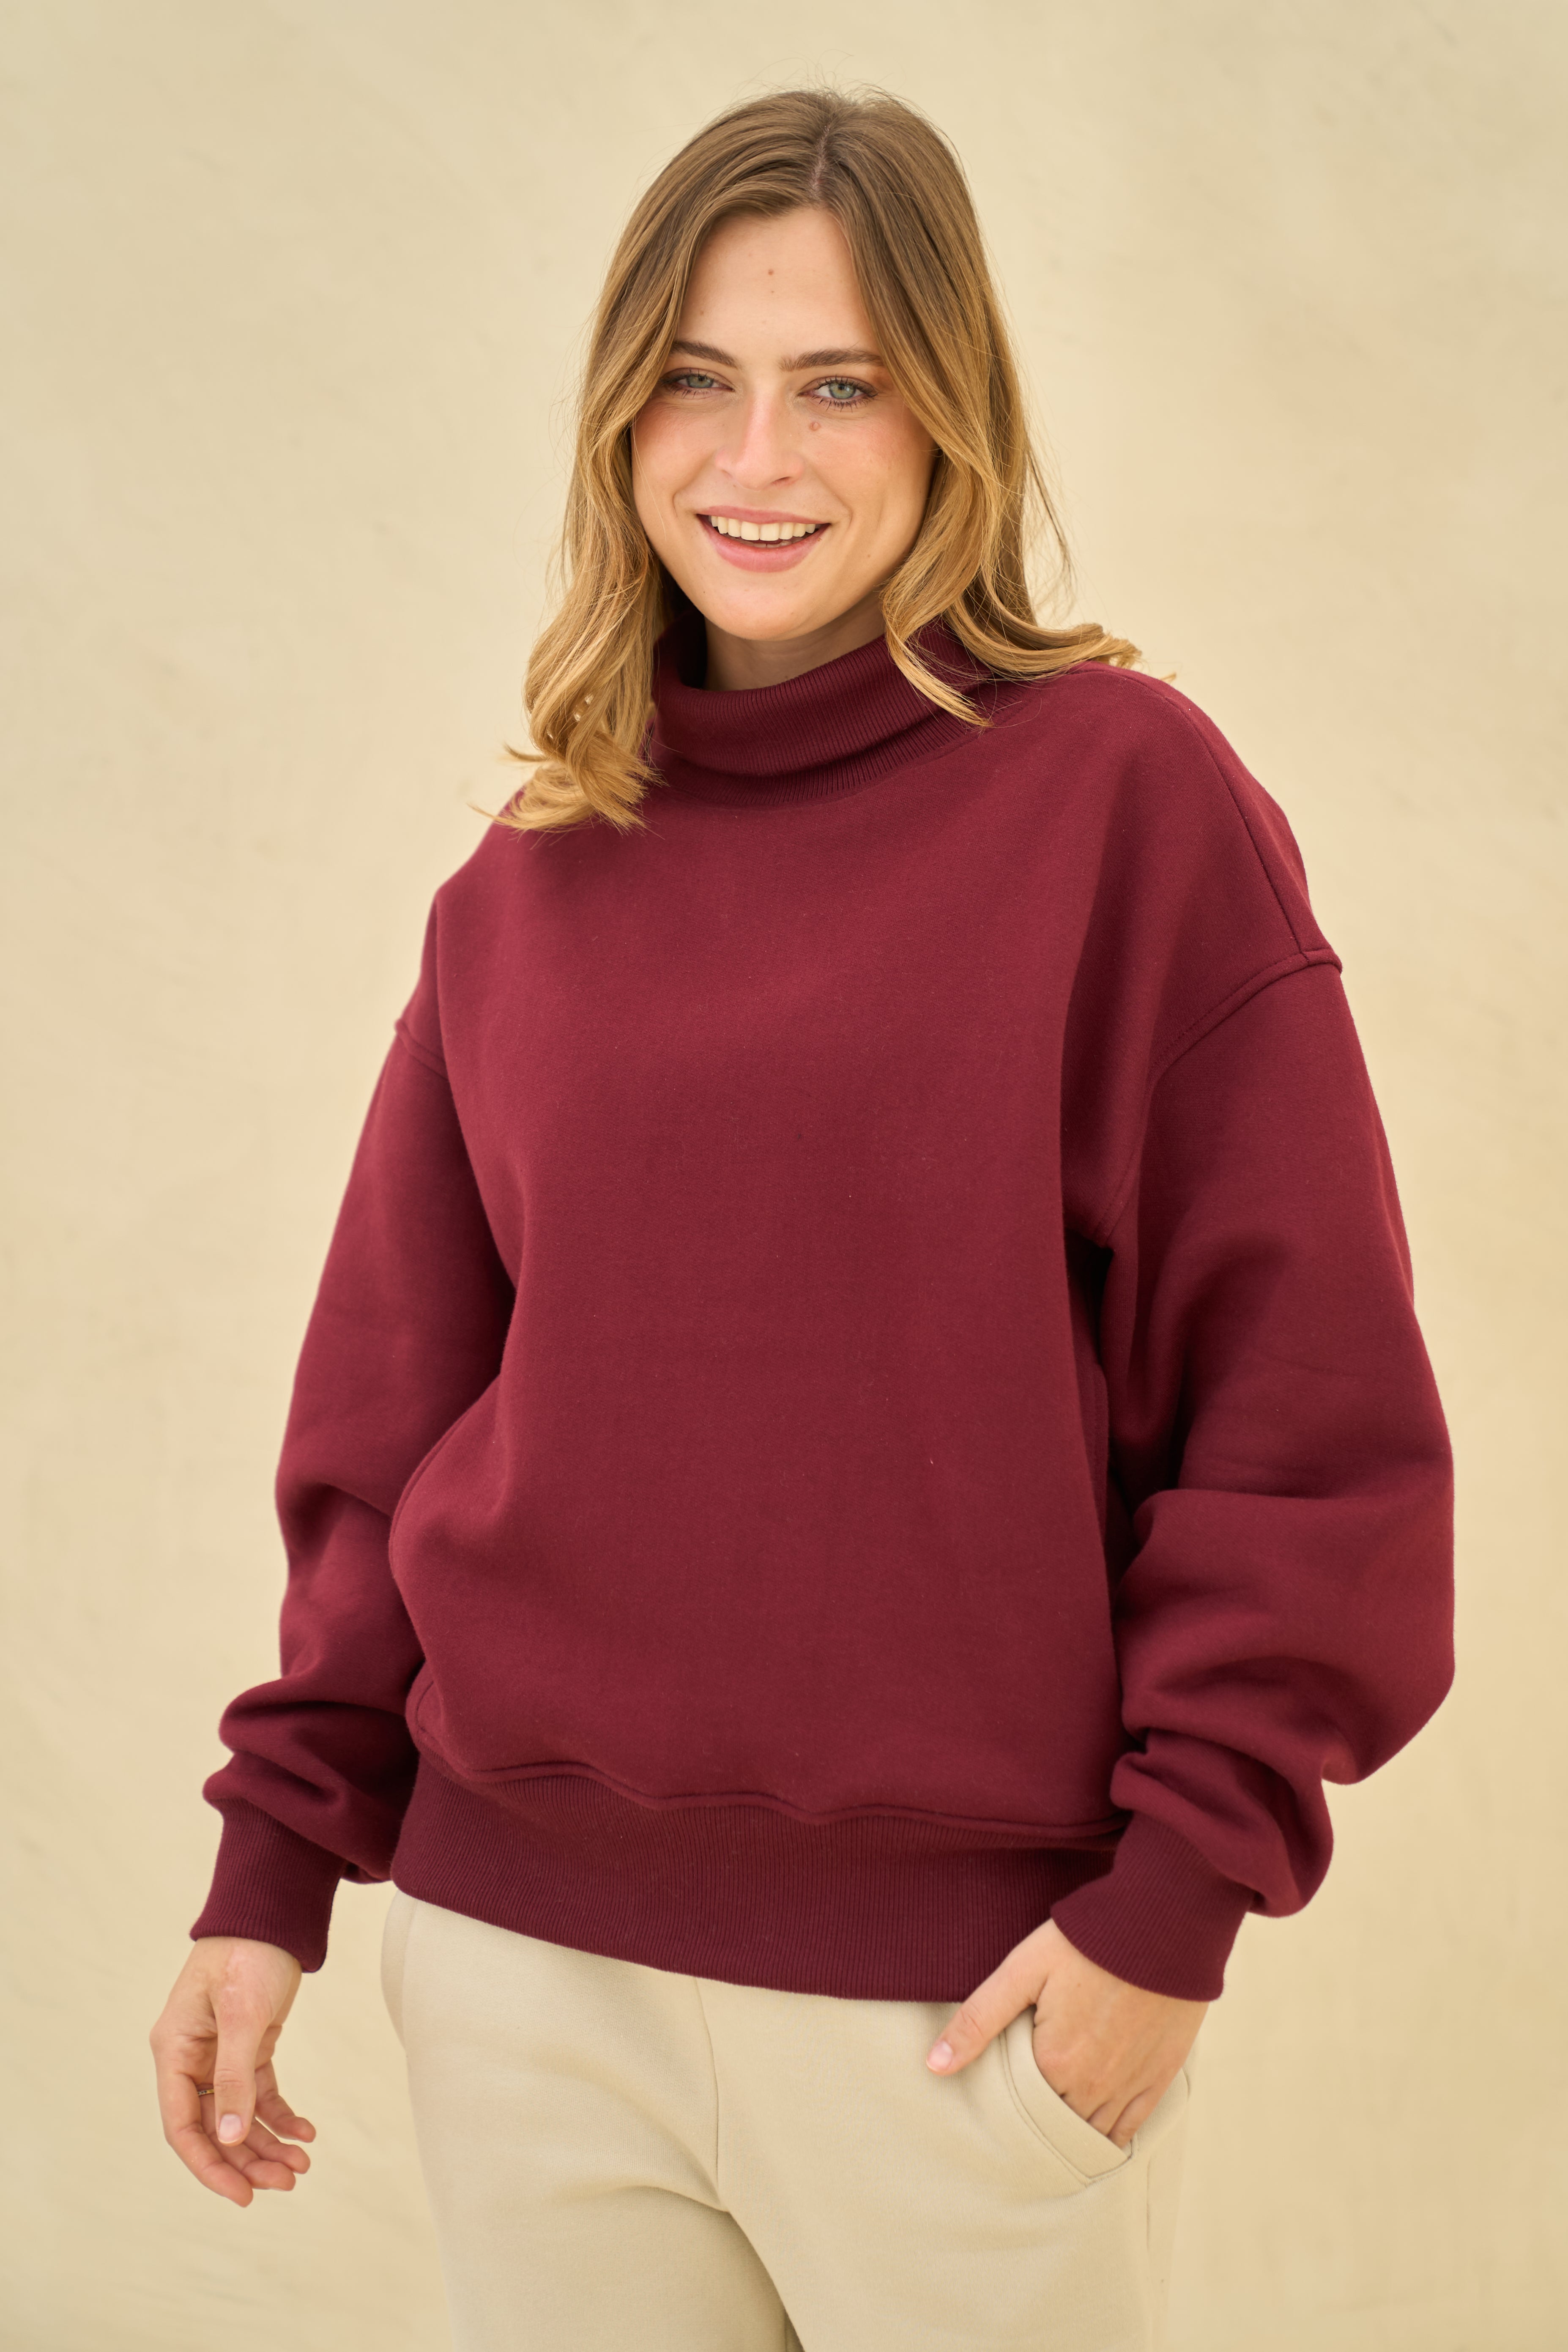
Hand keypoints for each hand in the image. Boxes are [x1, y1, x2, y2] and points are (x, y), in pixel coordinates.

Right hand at [150, 1936, 314, 2205]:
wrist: (271, 1915)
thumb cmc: (247, 1954)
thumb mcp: (241, 2014)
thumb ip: (233, 2076)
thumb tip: (228, 2137)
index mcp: (173, 2051)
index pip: (182, 2125)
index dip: (209, 2165)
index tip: (242, 2196)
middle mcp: (191, 2059)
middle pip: (214, 2128)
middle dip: (248, 2160)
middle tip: (288, 2182)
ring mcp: (220, 2056)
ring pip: (239, 2117)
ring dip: (267, 2145)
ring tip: (302, 2165)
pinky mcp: (249, 2048)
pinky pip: (260, 2096)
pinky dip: (281, 2117)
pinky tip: (305, 2132)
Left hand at [926, 1918, 1205, 2148]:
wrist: (1162, 1925)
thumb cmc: (1087, 1942)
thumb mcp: (1023, 1970)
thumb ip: (978, 2020)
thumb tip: (934, 2066)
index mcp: (1055, 2063)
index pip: (1018, 2111)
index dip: (1004, 2107)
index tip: (993, 2101)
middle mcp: (1093, 2087)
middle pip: (1055, 2127)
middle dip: (1034, 2127)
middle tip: (1016, 2119)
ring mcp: (1129, 2086)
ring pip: (1092, 2134)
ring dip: (1069, 2134)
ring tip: (1047, 2131)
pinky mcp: (1159, 2078)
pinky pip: (1130, 2129)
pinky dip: (1109, 2137)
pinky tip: (1093, 2135)